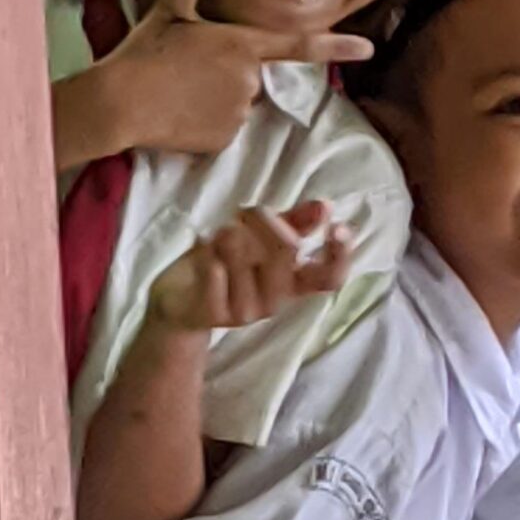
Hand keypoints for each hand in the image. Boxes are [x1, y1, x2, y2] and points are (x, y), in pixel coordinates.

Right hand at [96, 0, 374, 156]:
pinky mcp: (225, 139)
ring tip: (181, 91)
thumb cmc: (145, 52)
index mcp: (243, 45)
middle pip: (253, 76)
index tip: (367, 48)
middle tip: (189, 70)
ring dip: (217, 98)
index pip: (300, 45)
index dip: (336, 46)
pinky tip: (181, 115)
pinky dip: (207, 125)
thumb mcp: (169, 11)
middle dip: (229, 73)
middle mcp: (250, 79)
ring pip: (239, 104)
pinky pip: (224, 130)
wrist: (121, 102)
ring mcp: (240, 112)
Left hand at [147, 199, 353, 333]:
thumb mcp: (259, 239)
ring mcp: (247, 311)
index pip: (330, 277)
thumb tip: (324, 206)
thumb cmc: (225, 262)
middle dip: (263, 219)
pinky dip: (206, 248)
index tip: (336, 227)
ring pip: (246, 254)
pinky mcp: (216, 314)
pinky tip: (202, 247)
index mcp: (293, 282)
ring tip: (217, 233)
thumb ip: (294, 223)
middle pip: (286, 249)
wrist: (178, 299)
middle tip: (242, 213)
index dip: (340, 255)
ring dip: (228, 232)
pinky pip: (216, 270)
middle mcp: (277, 300)